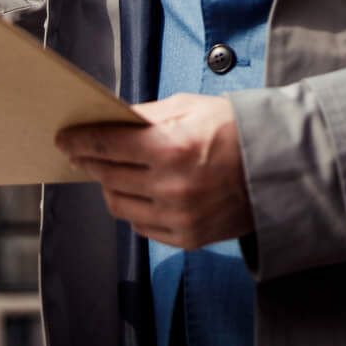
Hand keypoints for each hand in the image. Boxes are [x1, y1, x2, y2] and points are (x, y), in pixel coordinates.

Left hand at [58, 95, 255, 249]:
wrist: (280, 167)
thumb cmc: (236, 130)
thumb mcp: (191, 108)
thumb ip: (148, 116)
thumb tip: (112, 120)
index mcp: (171, 147)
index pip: (108, 145)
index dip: (80, 141)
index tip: (65, 139)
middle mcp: (170, 186)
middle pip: (108, 176)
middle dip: (90, 162)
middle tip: (81, 154)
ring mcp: (178, 216)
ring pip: (119, 205)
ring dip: (110, 187)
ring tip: (112, 174)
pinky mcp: (187, 238)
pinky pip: (142, 226)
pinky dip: (134, 209)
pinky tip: (137, 193)